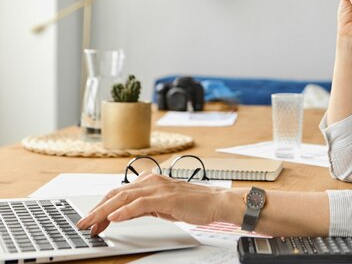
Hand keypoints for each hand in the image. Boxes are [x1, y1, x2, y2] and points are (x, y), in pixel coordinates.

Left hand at [76, 173, 224, 235]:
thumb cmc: (193, 204)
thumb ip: (143, 207)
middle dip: (97, 209)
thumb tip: (123, 214)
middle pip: (116, 194)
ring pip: (124, 198)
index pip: (119, 193)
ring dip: (104, 211)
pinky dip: (125, 210)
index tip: (90, 219)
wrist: (215, 202)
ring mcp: (159, 188)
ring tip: (92, 222)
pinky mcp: (166, 198)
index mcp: (150, 181)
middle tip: (83, 222)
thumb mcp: (162, 206)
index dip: (102, 206)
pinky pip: (141, 204)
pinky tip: (114, 218)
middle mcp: (152, 181)